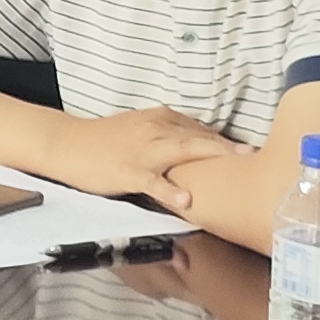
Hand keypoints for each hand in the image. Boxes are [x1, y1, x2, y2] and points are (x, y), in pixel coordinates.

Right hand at [73, 106, 242, 204]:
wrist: (66, 144)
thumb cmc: (101, 140)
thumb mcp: (138, 129)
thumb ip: (166, 136)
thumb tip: (193, 148)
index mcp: (157, 119)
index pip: (198, 128)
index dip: (223, 140)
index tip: (246, 150)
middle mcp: (154, 130)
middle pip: (196, 137)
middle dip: (226, 145)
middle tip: (253, 153)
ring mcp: (142, 152)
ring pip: (181, 151)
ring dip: (208, 156)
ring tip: (233, 165)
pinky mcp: (128, 172)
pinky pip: (153, 182)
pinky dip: (170, 190)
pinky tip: (185, 200)